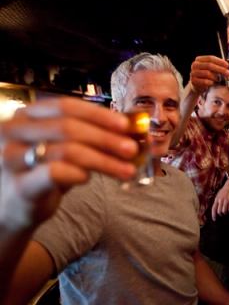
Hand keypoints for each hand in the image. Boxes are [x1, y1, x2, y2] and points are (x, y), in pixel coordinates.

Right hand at [0, 98, 136, 229]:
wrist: (12, 208)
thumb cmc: (41, 173)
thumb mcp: (61, 148)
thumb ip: (86, 137)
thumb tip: (128, 133)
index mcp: (26, 115)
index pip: (66, 106)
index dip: (99, 115)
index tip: (125, 125)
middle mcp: (14, 131)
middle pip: (68, 127)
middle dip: (106, 138)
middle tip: (131, 149)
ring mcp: (13, 158)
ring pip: (67, 150)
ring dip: (103, 160)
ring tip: (126, 170)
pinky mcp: (20, 185)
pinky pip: (55, 173)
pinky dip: (79, 174)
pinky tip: (89, 178)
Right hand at [189, 55, 228, 93]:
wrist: (197, 86)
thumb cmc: (206, 76)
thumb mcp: (212, 70)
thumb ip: (220, 66)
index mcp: (199, 59)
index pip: (211, 58)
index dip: (220, 61)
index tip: (228, 65)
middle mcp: (195, 65)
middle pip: (209, 65)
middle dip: (220, 69)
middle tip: (228, 73)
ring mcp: (193, 73)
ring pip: (208, 73)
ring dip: (216, 77)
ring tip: (219, 80)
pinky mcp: (193, 81)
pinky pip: (205, 81)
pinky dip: (211, 82)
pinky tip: (212, 83)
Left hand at [211, 178, 228, 220]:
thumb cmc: (225, 190)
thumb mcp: (219, 194)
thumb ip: (217, 201)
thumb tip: (216, 208)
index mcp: (217, 199)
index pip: (213, 208)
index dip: (213, 215)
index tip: (214, 219)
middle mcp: (220, 200)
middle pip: (219, 211)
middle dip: (221, 214)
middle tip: (222, 214)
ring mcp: (226, 200)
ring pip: (224, 210)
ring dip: (225, 213)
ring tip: (227, 212)